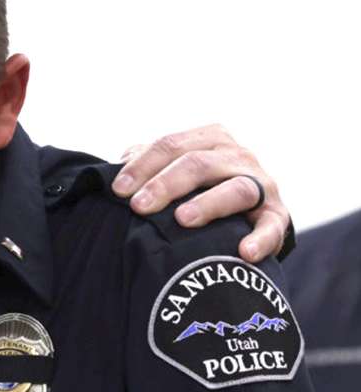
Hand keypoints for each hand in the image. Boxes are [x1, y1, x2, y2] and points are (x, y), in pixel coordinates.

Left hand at [111, 124, 287, 263]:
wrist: (249, 212)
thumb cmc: (198, 189)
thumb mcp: (174, 170)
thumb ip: (148, 167)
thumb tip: (115, 175)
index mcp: (209, 139)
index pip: (170, 145)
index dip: (141, 167)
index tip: (118, 190)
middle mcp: (237, 156)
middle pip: (198, 164)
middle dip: (165, 185)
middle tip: (139, 207)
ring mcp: (261, 184)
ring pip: (236, 189)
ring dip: (208, 204)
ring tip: (183, 219)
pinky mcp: (278, 214)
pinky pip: (272, 225)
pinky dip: (261, 238)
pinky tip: (244, 251)